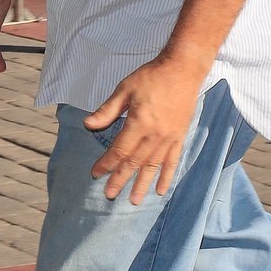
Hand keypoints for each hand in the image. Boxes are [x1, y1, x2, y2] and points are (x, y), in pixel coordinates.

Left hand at [83, 56, 204, 204]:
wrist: (183, 70)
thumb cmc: (151, 77)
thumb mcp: (125, 89)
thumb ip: (108, 110)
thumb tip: (88, 125)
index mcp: (139, 123)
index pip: (119, 150)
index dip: (106, 164)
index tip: (96, 174)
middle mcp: (154, 135)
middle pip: (134, 163)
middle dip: (120, 180)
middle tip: (109, 195)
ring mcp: (169, 138)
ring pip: (153, 167)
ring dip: (142, 184)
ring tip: (134, 201)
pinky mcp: (180, 137)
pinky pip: (172, 161)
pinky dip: (166, 177)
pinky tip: (160, 190)